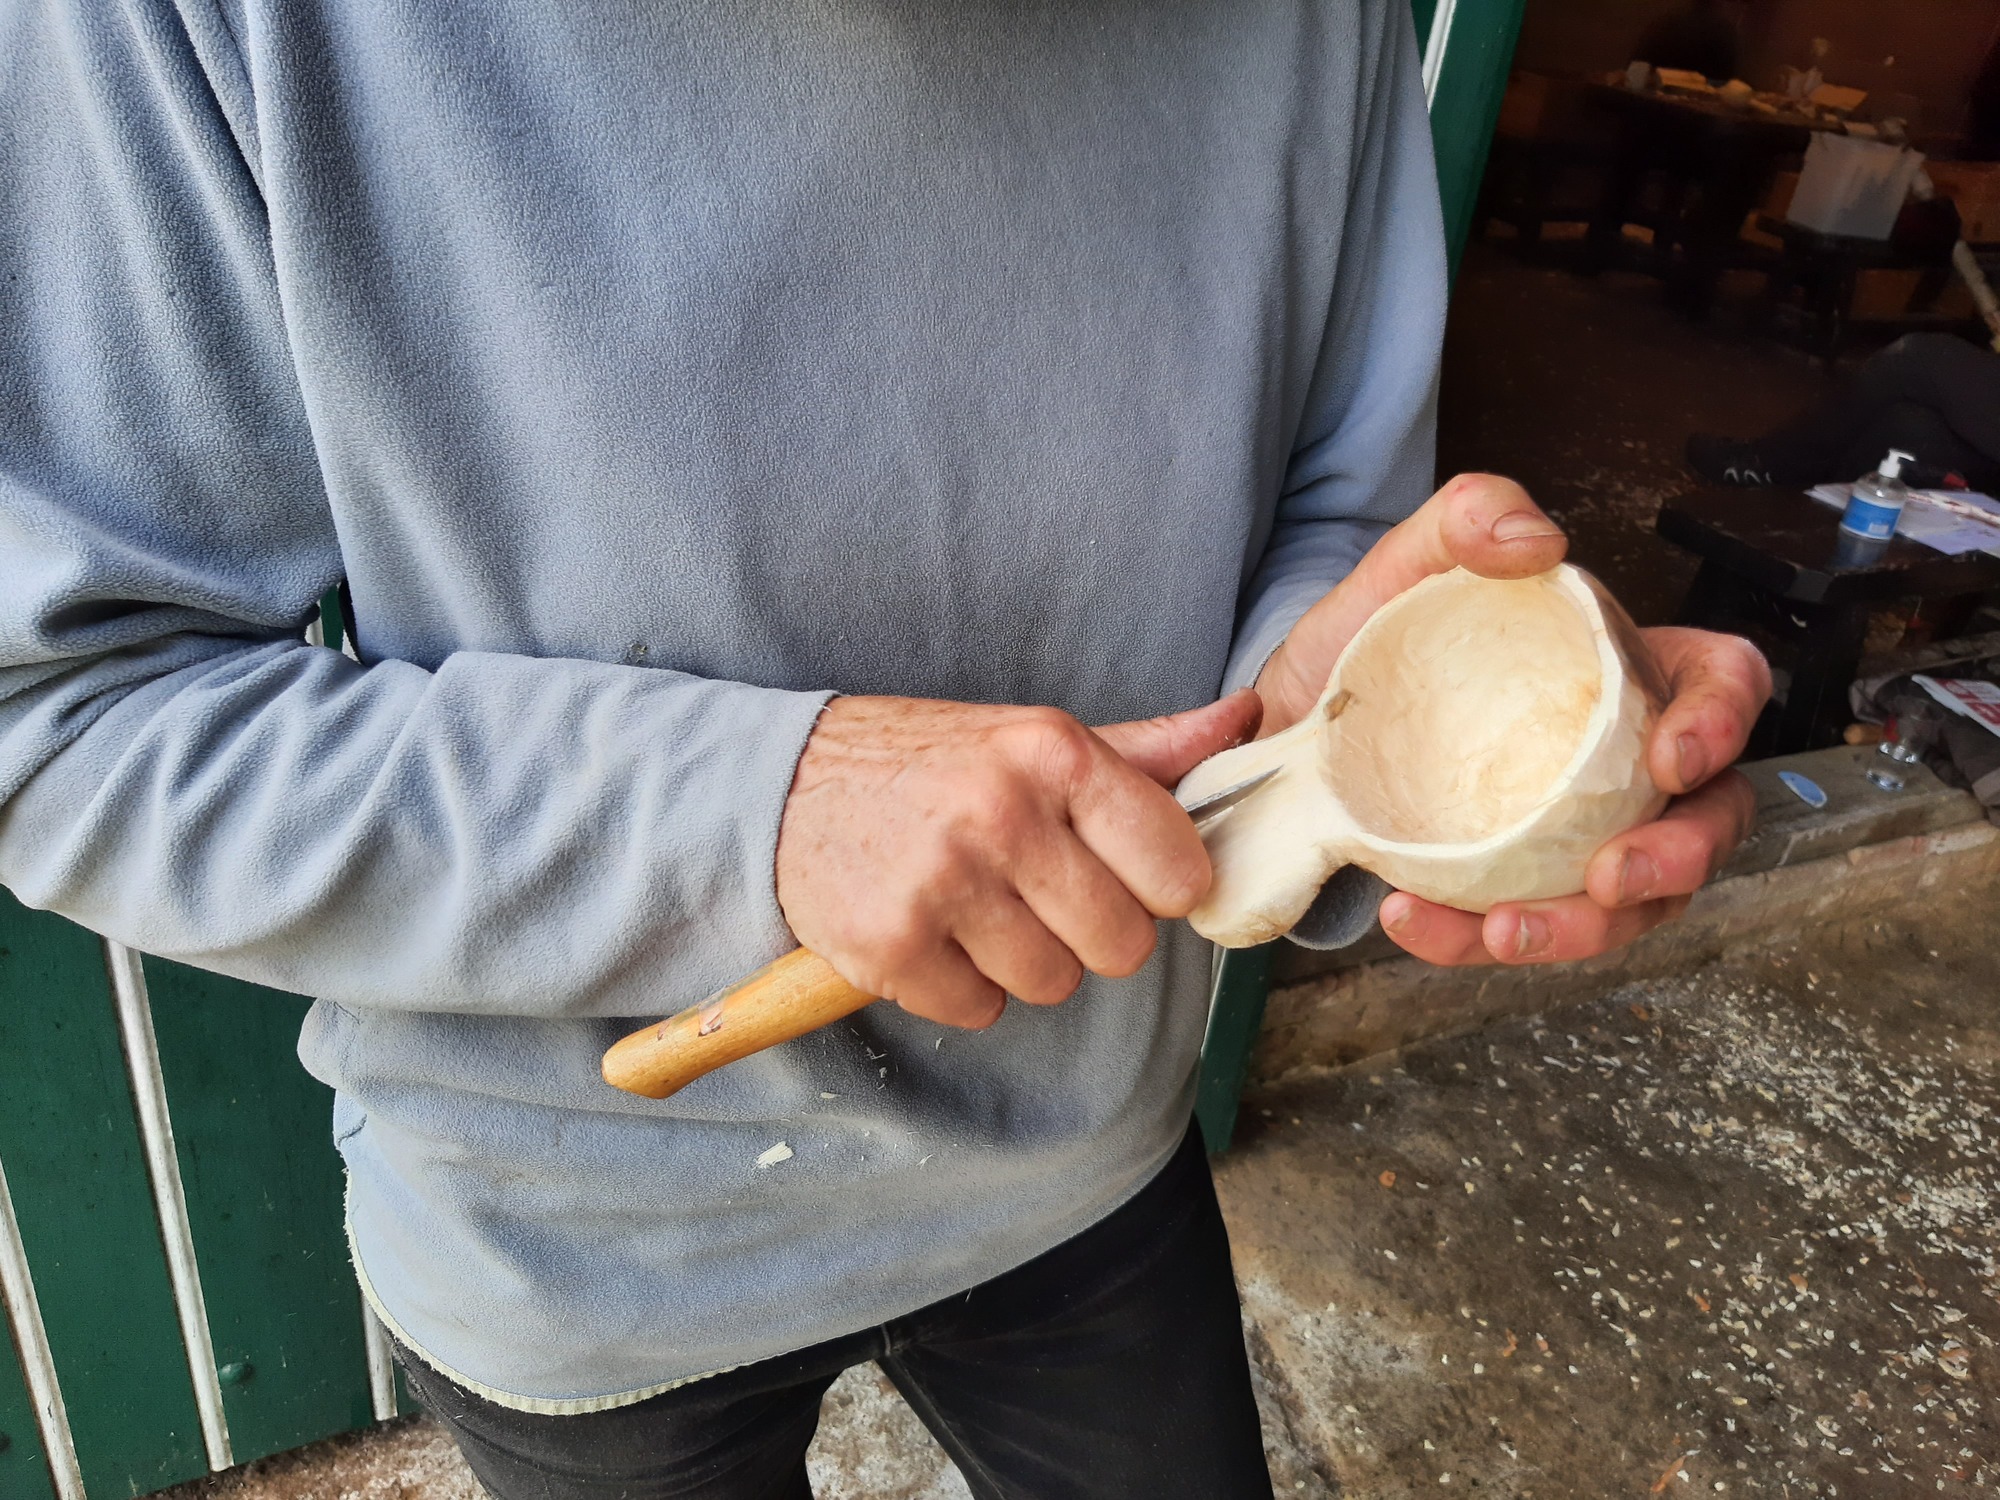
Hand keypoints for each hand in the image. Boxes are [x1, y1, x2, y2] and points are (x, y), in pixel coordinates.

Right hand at [775, 691, 1263, 1025]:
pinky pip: (980, 1010)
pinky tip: (929, 932)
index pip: (1178, 870)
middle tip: (1033, 894)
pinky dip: (958, 987)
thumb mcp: (1032, 740)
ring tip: (972, 907)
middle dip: (1087, 933)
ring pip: (1052, 984)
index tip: (1119, 874)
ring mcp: (945, 882)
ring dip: (1019, 962)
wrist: (779, 785)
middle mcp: (1003, 813)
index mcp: (1055, 752)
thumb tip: (1244, 723)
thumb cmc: (927, 764)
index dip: (1156, 887)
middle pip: (1122, 946)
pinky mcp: (893, 945)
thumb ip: (1144, 750)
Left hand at [1256, 473, 1771, 966]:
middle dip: (1678, 861)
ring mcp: (1577, 834)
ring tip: (1503, 930)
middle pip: (1707, 820)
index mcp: (1630, 671)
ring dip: (1579, 931)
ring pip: (1628, 903)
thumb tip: (1536, 540)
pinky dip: (1471, 940)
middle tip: (1609, 879)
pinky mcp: (1516, 886)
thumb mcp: (1409, 564)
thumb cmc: (1377, 641)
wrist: (1296, 722)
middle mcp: (1624, 761)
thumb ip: (1470, 515)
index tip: (1670, 759)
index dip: (1725, 723)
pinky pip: (1521, 927)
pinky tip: (1413, 920)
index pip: (1725, 685)